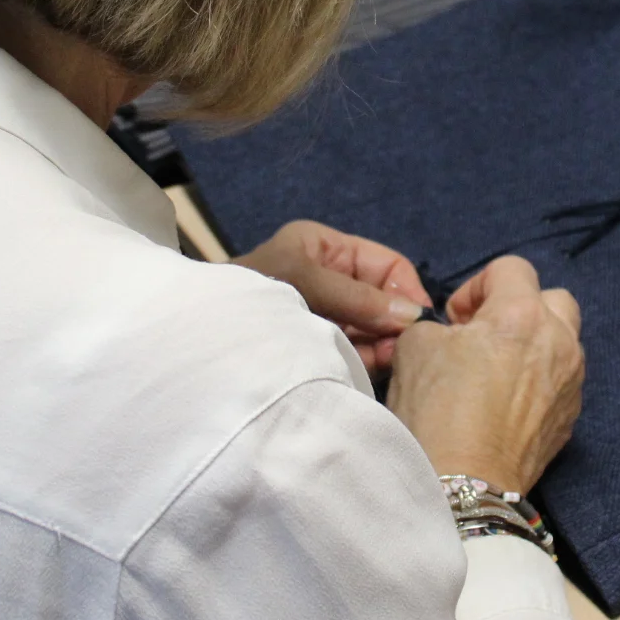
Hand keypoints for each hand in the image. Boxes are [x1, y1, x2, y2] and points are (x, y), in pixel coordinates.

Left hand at [234, 220, 430, 371]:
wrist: (198, 338)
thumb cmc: (250, 293)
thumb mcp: (305, 280)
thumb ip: (357, 297)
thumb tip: (412, 317)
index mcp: (326, 250)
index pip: (386, 264)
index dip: (407, 289)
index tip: (421, 320)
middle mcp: (330, 282)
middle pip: (383, 300)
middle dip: (395, 321)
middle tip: (402, 347)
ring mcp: (326, 318)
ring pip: (372, 330)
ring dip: (383, 345)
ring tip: (387, 359)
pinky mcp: (319, 350)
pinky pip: (356, 353)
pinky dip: (368, 360)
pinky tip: (372, 368)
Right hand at [386, 256, 583, 492]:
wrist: (464, 487)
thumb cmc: (437, 412)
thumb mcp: (415, 347)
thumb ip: (436, 324)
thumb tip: (452, 332)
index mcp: (522, 314)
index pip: (511, 268)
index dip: (477, 286)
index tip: (456, 320)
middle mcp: (559, 340)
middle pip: (553, 299)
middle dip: (520, 309)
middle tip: (484, 337)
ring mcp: (571, 381)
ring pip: (562, 341)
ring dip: (534, 345)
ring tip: (497, 373)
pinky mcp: (571, 417)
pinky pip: (561, 381)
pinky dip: (539, 382)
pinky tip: (508, 406)